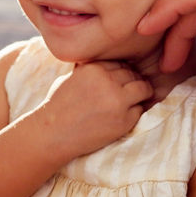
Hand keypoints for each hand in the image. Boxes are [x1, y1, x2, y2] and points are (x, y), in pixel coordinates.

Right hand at [38, 60, 152, 158]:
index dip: (121, 72)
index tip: (119, 81)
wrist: (52, 135)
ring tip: (134, 101)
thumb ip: (91, 69)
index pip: (120, 63)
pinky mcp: (123, 120)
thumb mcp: (71, 77)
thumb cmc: (58, 106)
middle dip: (132, 82)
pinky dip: (134, 113)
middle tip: (127, 92)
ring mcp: (117, 101)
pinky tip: (123, 117)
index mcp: (94, 68)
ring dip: (141, 94)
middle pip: (133, 74)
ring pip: (143, 89)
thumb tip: (107, 62)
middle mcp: (107, 81)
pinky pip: (139, 110)